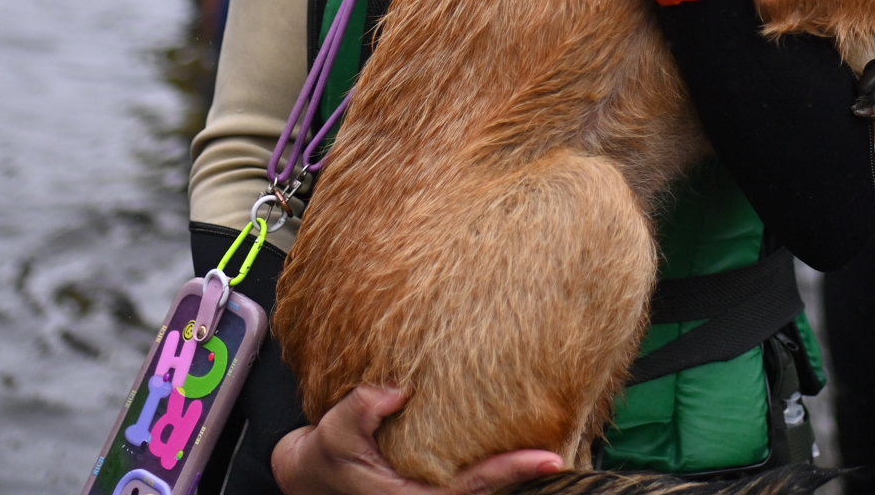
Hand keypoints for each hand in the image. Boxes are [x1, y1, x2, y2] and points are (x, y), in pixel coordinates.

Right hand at [272, 385, 561, 494]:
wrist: (313, 480)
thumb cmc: (327, 458)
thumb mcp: (334, 432)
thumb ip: (362, 409)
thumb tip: (398, 390)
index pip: (474, 487)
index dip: (512, 471)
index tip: (548, 458)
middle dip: (524, 479)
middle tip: (560, 455)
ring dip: (512, 478)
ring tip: (547, 455)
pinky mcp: (430, 492)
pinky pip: (470, 487)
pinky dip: (493, 475)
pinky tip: (513, 455)